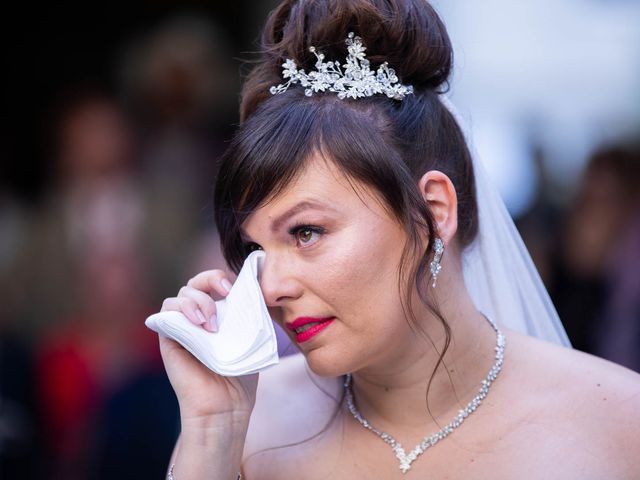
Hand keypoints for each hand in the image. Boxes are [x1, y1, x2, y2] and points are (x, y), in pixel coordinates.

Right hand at [158, 269, 258, 426]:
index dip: (219, 278)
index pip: (212, 283)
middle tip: (225, 294)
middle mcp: (197, 319)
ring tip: (211, 324)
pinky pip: (166, 310)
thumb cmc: (240, 374)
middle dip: (209, 280)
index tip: (233, 288)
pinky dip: (181, 309)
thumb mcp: (250, 335)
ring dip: (198, 300)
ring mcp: (182, 327)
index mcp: (217, 315)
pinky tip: (197, 324)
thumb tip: (254, 285)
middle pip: (194, 283)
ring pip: (181, 294)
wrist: (225, 405)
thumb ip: (248, 311)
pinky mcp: (168, 337)